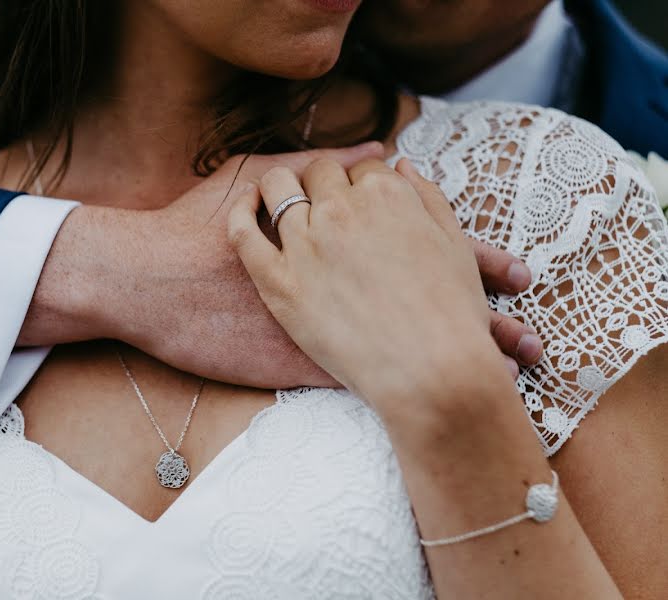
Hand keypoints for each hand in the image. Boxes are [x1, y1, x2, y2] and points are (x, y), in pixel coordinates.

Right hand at [22, 146, 539, 387]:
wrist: (147, 280)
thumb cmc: (194, 226)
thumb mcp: (253, 178)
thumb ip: (318, 166)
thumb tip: (377, 153)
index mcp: (336, 228)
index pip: (424, 241)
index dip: (477, 259)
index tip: (515, 275)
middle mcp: (339, 274)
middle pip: (426, 295)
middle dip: (483, 317)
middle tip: (529, 338)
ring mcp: (322, 322)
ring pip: (404, 343)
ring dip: (458, 360)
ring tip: (508, 378)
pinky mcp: (296, 362)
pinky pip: (360, 378)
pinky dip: (403, 393)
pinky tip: (436, 408)